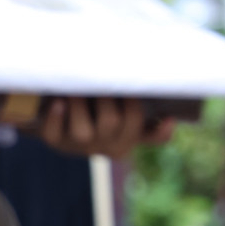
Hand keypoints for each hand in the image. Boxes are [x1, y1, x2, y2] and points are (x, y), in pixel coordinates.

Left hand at [36, 97, 172, 159]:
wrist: (65, 125)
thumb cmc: (104, 115)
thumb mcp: (130, 122)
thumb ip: (151, 121)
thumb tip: (171, 119)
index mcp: (127, 142)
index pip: (139, 124)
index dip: (134, 104)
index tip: (132, 89)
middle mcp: (104, 148)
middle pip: (111, 122)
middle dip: (106, 97)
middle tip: (100, 77)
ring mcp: (78, 146)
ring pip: (83, 130)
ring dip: (80, 104)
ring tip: (78, 86)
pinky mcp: (55, 142)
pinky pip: (53, 133)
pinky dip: (55, 117)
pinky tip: (58, 102)